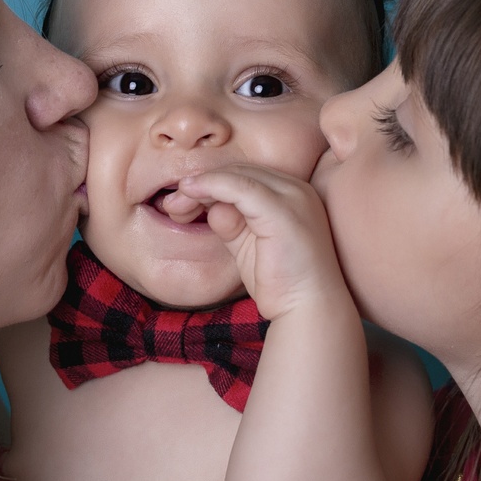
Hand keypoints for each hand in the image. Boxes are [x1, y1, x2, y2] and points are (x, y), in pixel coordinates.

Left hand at [162, 164, 347, 319]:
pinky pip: (240, 188)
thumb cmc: (281, 282)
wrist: (309, 308)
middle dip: (201, 184)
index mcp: (292, 194)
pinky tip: (190, 193)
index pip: (245, 177)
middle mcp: (297, 189)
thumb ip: (231, 222)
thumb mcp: (247, 244)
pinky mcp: (283, 210)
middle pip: (239, 172)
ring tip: (175, 202)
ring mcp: (293, 197)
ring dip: (201, 185)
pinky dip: (211, 187)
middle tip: (171, 204)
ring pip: (237, 176)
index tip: (181, 199)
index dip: (211, 184)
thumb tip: (210, 206)